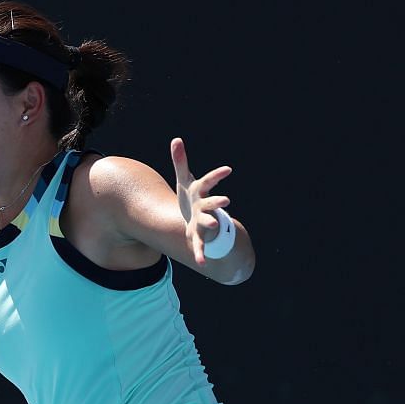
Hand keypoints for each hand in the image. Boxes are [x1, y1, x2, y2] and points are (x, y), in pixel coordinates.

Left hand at [171, 137, 233, 265]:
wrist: (199, 221)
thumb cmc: (192, 198)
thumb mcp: (185, 180)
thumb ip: (180, 161)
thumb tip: (176, 139)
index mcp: (201, 192)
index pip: (209, 181)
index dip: (217, 175)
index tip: (228, 170)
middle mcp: (204, 207)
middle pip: (212, 203)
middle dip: (218, 202)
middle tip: (226, 200)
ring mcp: (203, 221)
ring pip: (207, 223)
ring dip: (210, 224)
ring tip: (214, 225)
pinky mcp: (198, 236)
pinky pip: (199, 245)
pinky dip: (200, 254)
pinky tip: (202, 263)